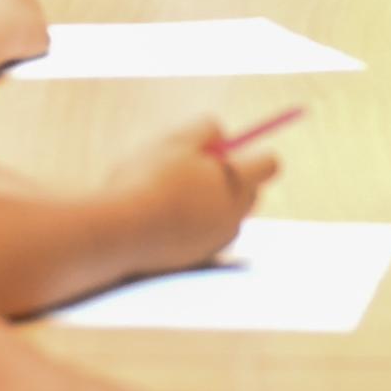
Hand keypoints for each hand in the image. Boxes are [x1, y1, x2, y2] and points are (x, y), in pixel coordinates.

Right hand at [107, 115, 271, 273]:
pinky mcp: (198, 260)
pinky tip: (160, 219)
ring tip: (169, 194)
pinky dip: (190, 225)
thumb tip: (221, 135)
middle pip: (249, 192)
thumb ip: (206, 130)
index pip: (269, 164)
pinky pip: (204, 235)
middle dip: (228, 178)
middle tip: (191, 169)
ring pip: (224, 215)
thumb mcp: (177, 140)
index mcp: (239, 183)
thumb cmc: (149, 180)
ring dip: (207, 203)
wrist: (120, 233)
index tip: (223, 149)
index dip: (250, 152)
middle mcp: (237, 216)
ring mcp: (219, 242)